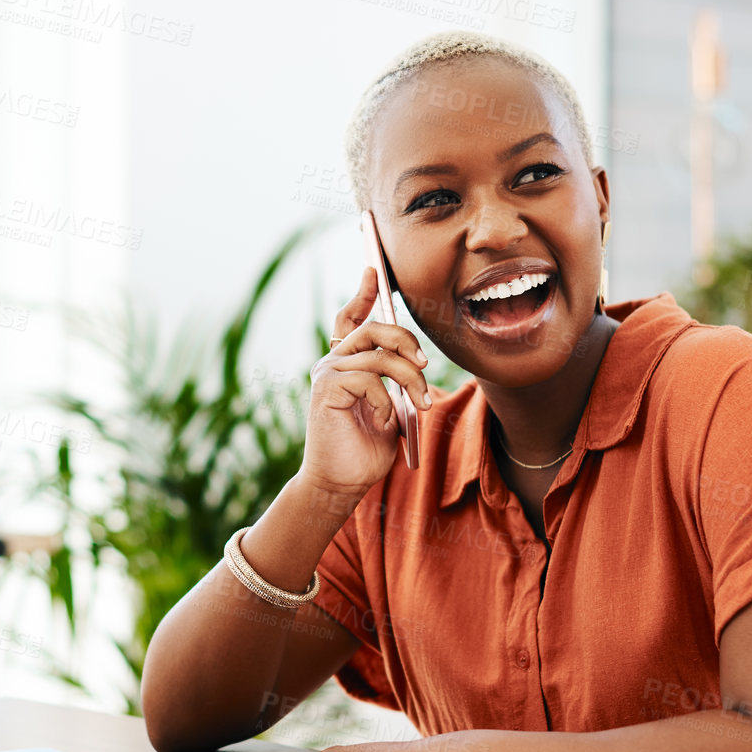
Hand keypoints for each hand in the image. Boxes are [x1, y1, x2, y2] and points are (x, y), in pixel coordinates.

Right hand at [299, 268, 433, 496]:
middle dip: (407, 341)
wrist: (342, 481)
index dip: (363, 293)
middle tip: (426, 366)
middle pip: (374, 328)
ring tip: (419, 403)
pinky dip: (387, 399)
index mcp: (347, 364)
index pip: (351, 319)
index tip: (374, 270)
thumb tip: (417, 361)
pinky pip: (370, 378)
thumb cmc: (367, 448)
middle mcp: (333, 362)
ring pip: (379, 353)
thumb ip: (396, 381)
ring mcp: (327, 371)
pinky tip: (386, 420)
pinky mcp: (326, 386)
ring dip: (409, 378)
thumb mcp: (392, 408)